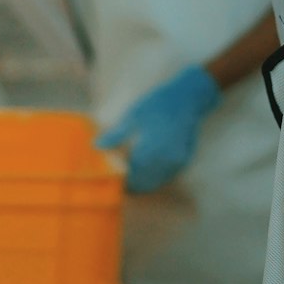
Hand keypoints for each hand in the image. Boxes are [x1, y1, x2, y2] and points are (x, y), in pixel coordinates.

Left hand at [97, 64, 220, 192]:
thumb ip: (116, 135)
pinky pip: (166, 176)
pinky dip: (154, 177)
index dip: (120, 182)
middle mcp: (165, 160)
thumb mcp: (133, 116)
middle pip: (144, 184)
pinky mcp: (183, 160)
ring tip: (130, 176)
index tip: (111, 180)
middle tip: (118, 181)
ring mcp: (176, 162)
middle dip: (131, 185)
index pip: (132, 177)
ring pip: (155, 183)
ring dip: (143, 183)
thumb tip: (97, 147)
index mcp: (150, 150)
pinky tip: (145, 169)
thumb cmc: (157, 104)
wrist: (187, 98)